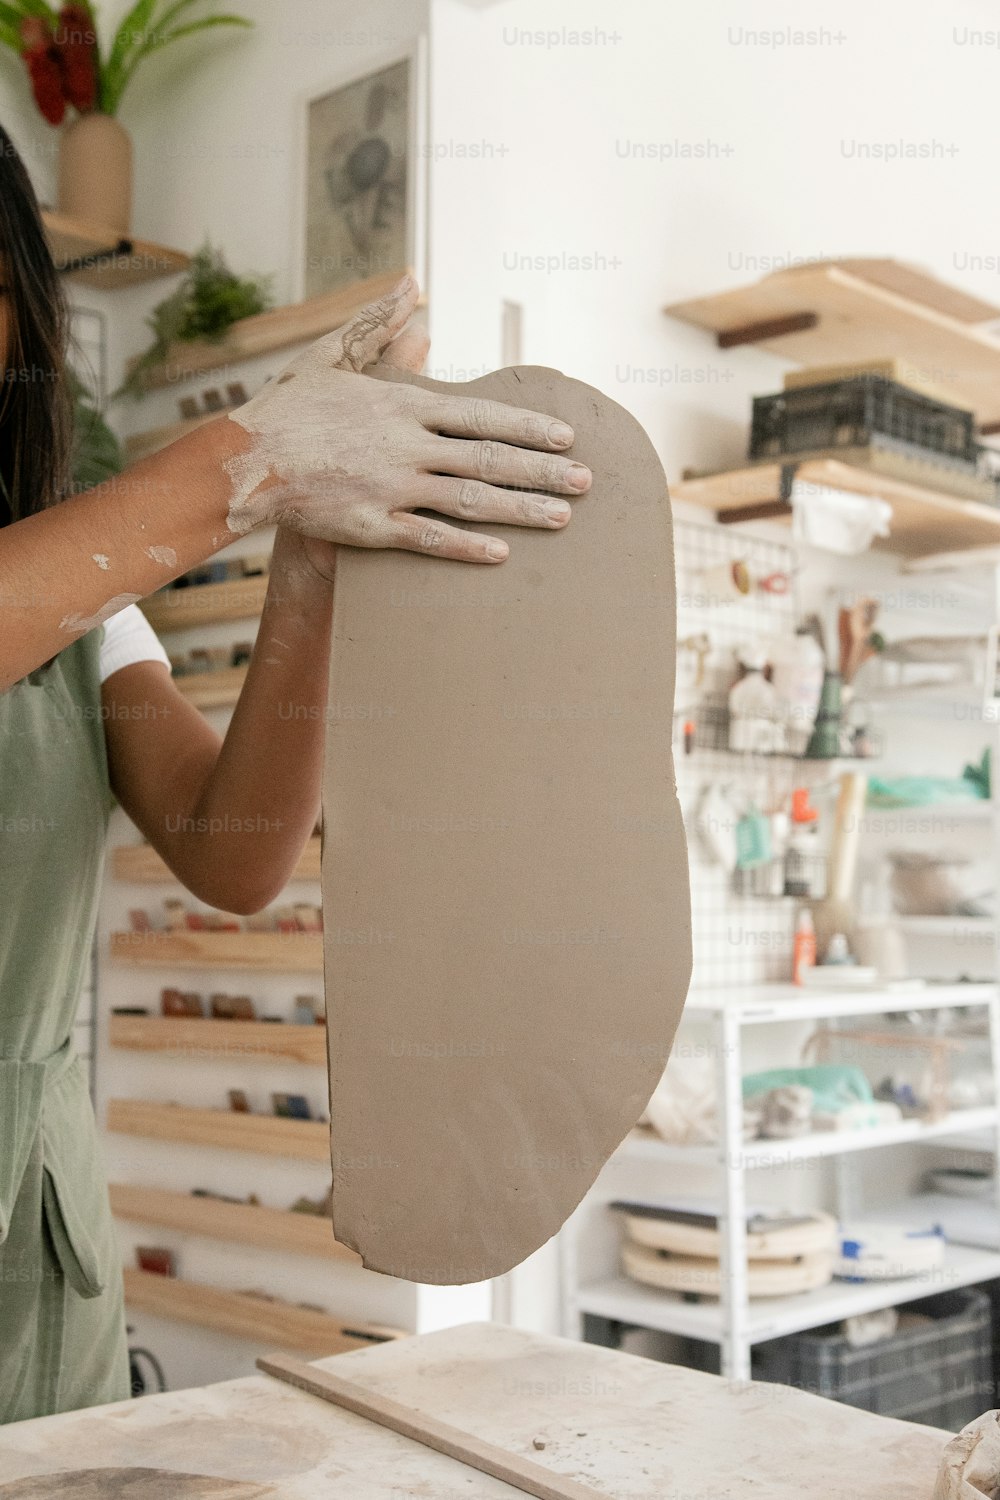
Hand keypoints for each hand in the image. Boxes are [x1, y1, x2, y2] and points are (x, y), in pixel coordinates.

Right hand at [223, 276, 589, 563]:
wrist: (243, 459)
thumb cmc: (287, 407)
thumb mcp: (332, 353)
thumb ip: (378, 322)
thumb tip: (412, 284)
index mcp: (402, 405)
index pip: (481, 414)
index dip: (528, 427)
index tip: (566, 436)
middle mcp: (406, 447)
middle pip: (489, 459)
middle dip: (544, 470)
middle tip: (587, 482)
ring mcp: (391, 489)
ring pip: (470, 500)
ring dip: (521, 509)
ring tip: (562, 517)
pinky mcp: (371, 526)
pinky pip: (428, 538)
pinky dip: (467, 547)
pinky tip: (502, 553)